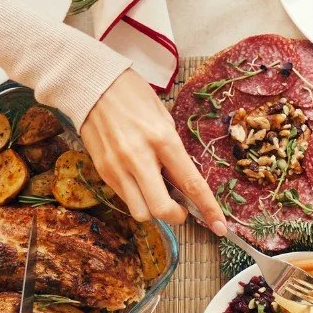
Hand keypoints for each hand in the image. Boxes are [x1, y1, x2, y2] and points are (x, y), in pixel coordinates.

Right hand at [80, 69, 225, 230]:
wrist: (92, 85)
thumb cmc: (134, 97)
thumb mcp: (164, 119)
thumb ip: (174, 152)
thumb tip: (183, 182)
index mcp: (163, 140)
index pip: (191, 184)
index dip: (208, 209)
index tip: (220, 227)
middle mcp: (139, 158)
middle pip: (161, 209)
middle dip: (177, 217)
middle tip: (182, 210)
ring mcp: (117, 167)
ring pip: (140, 212)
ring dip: (154, 210)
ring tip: (157, 192)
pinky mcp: (101, 171)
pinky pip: (124, 198)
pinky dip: (137, 198)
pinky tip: (139, 181)